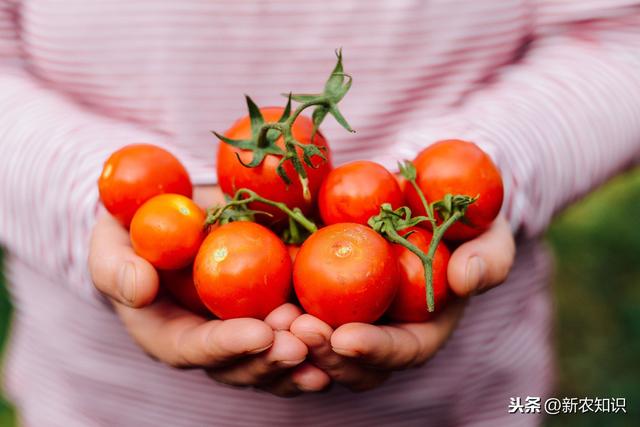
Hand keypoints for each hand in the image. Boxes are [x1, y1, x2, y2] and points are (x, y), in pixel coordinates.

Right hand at [88, 186, 329, 396]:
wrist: (169, 219)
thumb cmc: (131, 234)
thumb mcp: (110, 244)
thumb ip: (117, 268)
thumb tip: (140, 288)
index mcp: (169, 334)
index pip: (195, 350)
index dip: (227, 347)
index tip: (258, 334)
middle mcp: (210, 343)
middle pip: (242, 366)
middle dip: (273, 358)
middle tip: (302, 341)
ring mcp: (243, 331)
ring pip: (274, 359)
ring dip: (304, 354)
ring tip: (327, 338)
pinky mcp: (271, 312)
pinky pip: (296, 334)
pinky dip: (321, 339)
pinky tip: (345, 334)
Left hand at [290, 216, 514, 391]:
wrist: (430, 201)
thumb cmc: (467, 223)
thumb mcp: (490, 234)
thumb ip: (488, 258)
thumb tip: (464, 278)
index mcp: (425, 330)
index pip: (402, 353)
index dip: (375, 351)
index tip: (347, 337)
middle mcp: (385, 333)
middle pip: (353, 361)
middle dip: (325, 352)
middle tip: (299, 330)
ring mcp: (353, 316)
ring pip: (319, 345)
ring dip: (295, 339)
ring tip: (273, 319)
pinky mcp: (325, 296)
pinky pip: (299, 309)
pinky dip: (279, 311)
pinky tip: (260, 296)